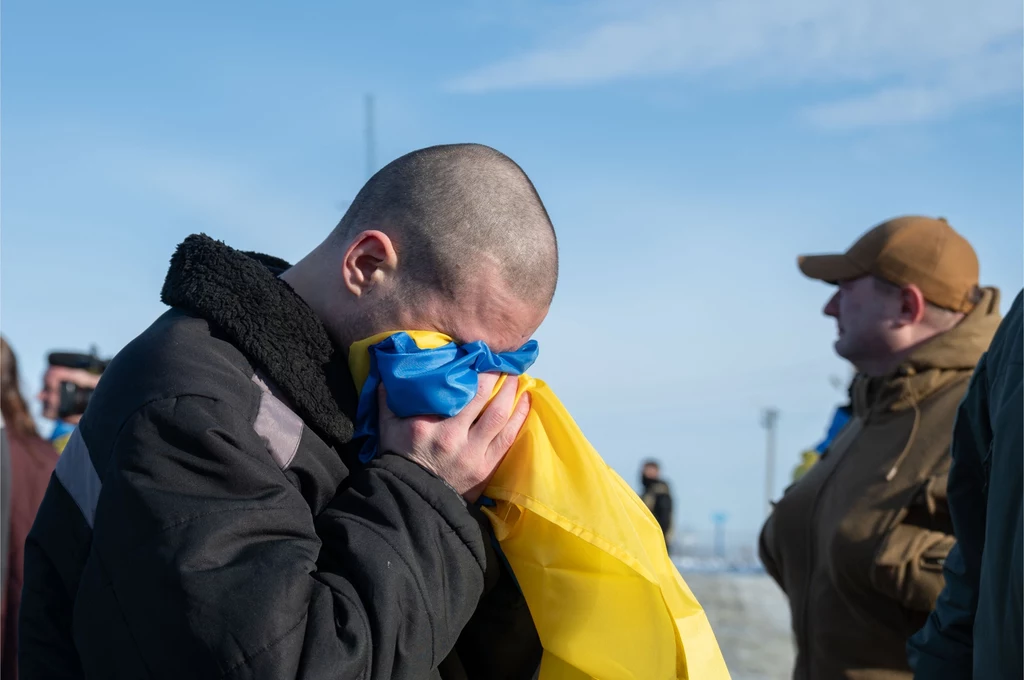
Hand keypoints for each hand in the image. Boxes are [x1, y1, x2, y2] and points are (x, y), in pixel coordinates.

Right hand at [378, 373, 530, 501]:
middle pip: (482, 398)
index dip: (471, 370)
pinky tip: (526, 400)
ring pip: (499, 415)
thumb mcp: (387, 427)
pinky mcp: (486, 467)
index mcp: (428, 425)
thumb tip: (387, 371)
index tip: (478, 355)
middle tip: (502, 361)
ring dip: (511, 393)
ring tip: (516, 376)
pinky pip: (509, 437)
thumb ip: (388, 399)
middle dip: (495, 376)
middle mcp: (452, 437)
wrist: (412, 498)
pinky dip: (520, 416)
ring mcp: (472, 454)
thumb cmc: (400, 459)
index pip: (455, 390)